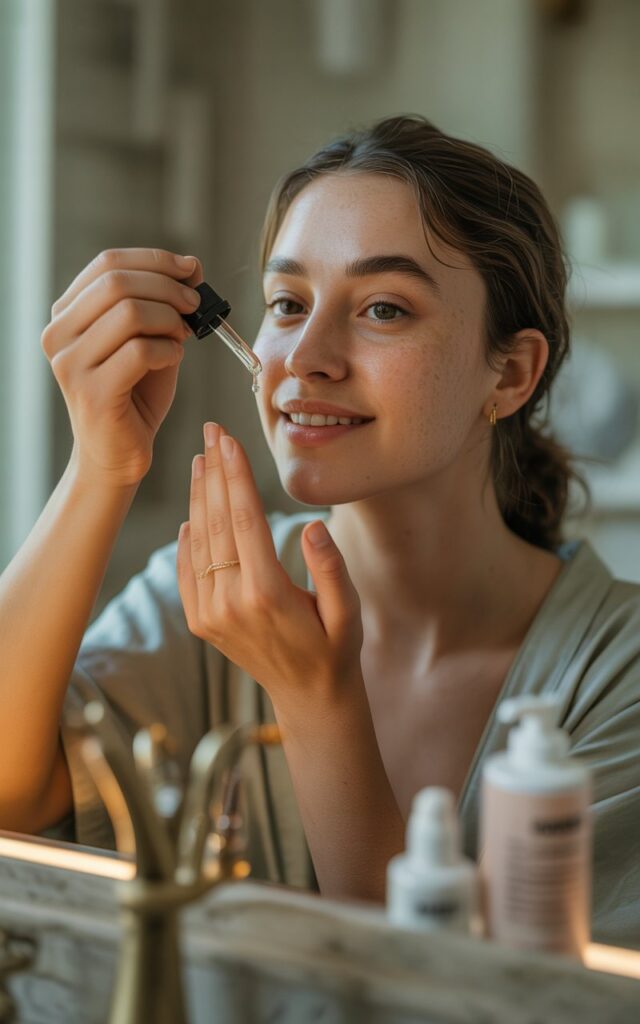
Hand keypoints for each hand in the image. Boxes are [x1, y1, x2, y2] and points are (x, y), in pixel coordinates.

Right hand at [41, 248, 203, 487]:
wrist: (119, 451)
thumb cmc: (135, 393)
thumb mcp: (147, 338)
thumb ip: (162, 303)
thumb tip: (191, 266)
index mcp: (66, 314)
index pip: (107, 264)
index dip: (155, 260)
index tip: (190, 269)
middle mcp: (58, 335)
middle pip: (117, 283)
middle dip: (167, 288)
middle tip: (195, 304)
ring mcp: (71, 365)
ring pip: (130, 313)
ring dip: (170, 320)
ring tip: (182, 336)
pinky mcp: (92, 393)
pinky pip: (140, 351)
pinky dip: (168, 349)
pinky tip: (172, 359)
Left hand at [176, 422, 363, 714]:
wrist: (309, 697)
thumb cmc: (336, 648)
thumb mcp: (349, 611)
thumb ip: (331, 568)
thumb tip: (312, 526)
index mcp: (267, 594)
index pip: (244, 521)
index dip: (236, 476)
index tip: (229, 440)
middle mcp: (230, 602)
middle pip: (217, 523)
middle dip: (214, 473)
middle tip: (212, 432)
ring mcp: (210, 614)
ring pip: (198, 543)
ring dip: (199, 498)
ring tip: (202, 460)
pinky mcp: (201, 622)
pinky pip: (186, 571)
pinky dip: (186, 539)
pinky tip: (191, 513)